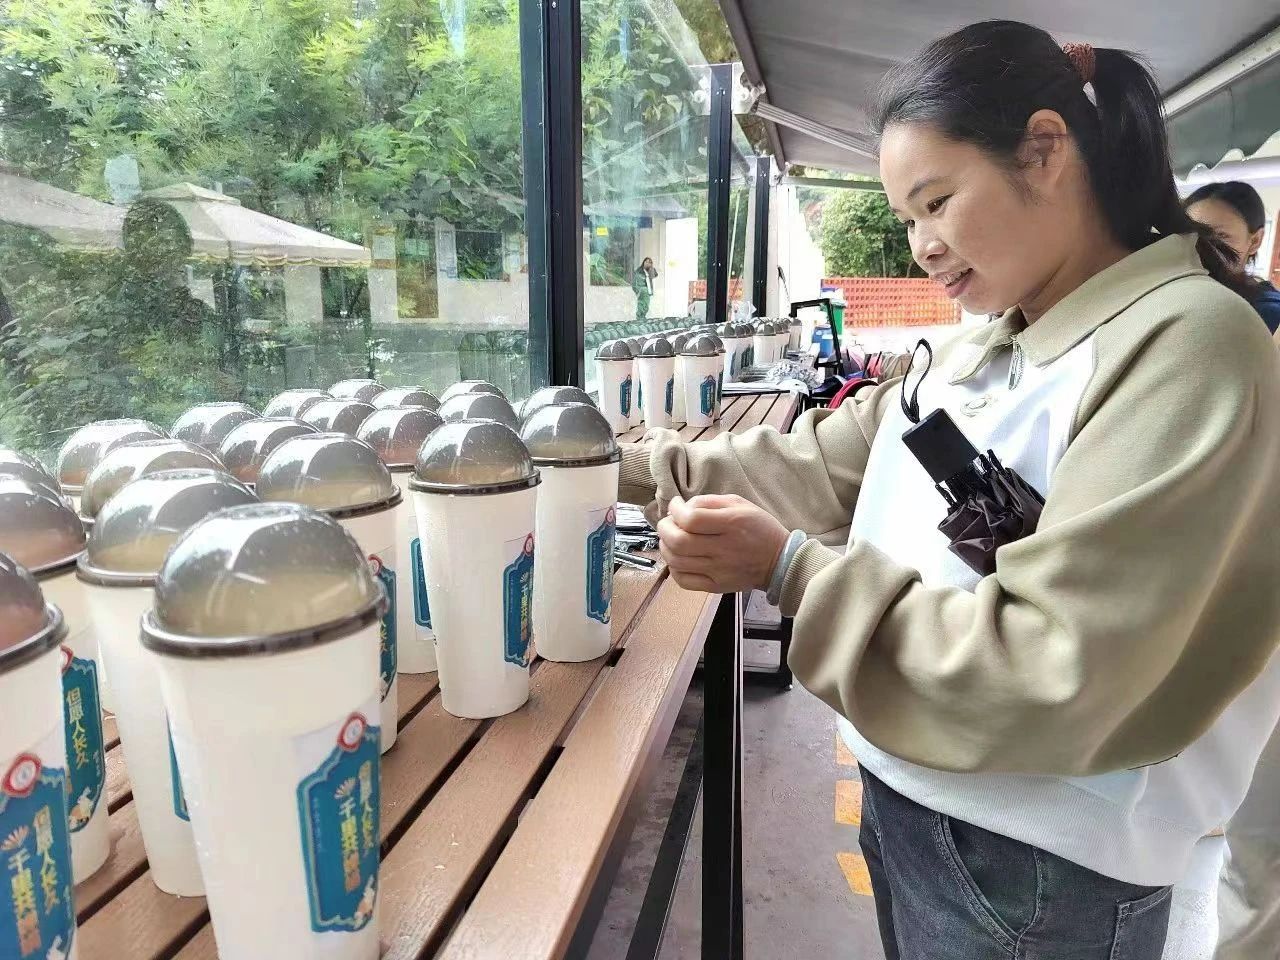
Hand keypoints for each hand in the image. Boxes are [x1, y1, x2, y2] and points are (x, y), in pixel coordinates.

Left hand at [658, 494, 789, 593]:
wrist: (779, 561)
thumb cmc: (759, 528)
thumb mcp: (740, 503)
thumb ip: (710, 501)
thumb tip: (683, 507)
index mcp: (731, 524)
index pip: (691, 519)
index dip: (675, 510)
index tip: (676, 505)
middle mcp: (723, 549)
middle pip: (679, 542)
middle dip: (664, 529)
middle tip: (667, 522)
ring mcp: (718, 571)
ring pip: (677, 562)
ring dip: (665, 547)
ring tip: (669, 538)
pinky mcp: (716, 586)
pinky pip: (684, 581)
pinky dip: (673, 568)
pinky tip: (677, 558)